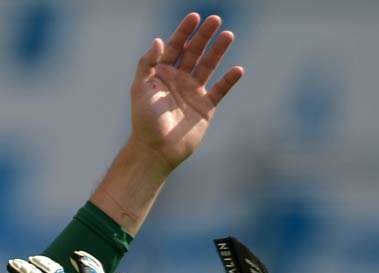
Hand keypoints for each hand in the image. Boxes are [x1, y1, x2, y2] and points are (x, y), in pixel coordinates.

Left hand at [129, 13, 243, 170]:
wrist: (156, 149)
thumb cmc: (144, 120)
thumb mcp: (140, 89)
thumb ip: (147, 64)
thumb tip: (159, 40)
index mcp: (161, 74)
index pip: (174, 47)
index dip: (183, 31)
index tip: (194, 17)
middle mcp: (178, 80)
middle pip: (193, 52)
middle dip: (203, 36)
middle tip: (215, 19)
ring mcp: (193, 92)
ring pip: (208, 66)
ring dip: (218, 51)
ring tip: (228, 35)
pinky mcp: (205, 107)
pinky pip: (220, 90)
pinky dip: (229, 80)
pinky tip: (238, 69)